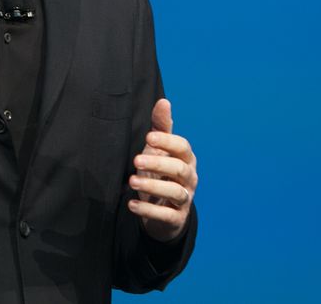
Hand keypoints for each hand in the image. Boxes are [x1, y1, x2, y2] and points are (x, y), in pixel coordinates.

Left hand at [128, 98, 197, 242]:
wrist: (164, 212)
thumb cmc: (161, 173)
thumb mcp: (160, 151)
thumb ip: (161, 127)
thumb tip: (163, 101)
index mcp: (186, 159)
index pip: (183, 147)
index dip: (168, 141)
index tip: (148, 137)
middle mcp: (189, 178)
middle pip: (180, 169)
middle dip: (158, 163)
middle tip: (136, 160)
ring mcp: (185, 199)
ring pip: (175, 192)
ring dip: (153, 186)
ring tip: (132, 181)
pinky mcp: (176, 218)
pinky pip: (166, 215)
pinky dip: (149, 210)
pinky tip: (131, 204)